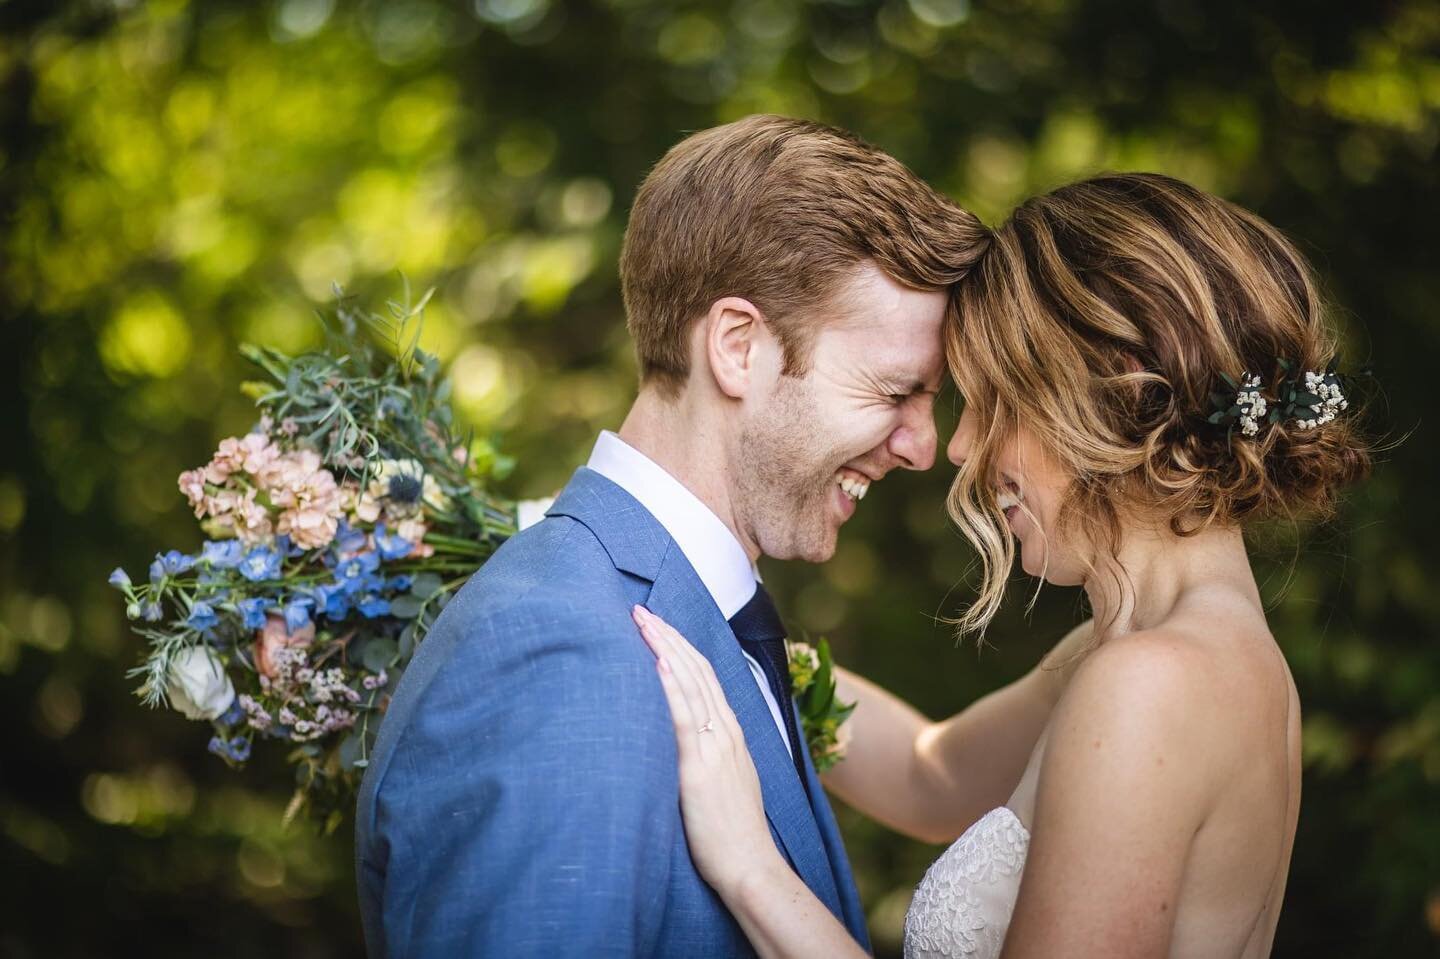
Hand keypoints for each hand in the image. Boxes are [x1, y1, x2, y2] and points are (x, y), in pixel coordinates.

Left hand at [631, 605, 782, 897]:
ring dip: (664, 650)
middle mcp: (725, 733)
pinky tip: (658, 664)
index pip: (704, 677)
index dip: (681, 648)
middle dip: (668, 637)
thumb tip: (679, 742)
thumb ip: (706, 756)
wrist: (750, 865)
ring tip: (643, 623)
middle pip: (696, 671)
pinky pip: (684, 720)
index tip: (658, 625)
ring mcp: (714, 747)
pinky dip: (671, 688)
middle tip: (641, 610)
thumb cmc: (732, 833)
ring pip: (690, 686)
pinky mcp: (699, 768)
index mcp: (730, 734)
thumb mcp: (724, 782)